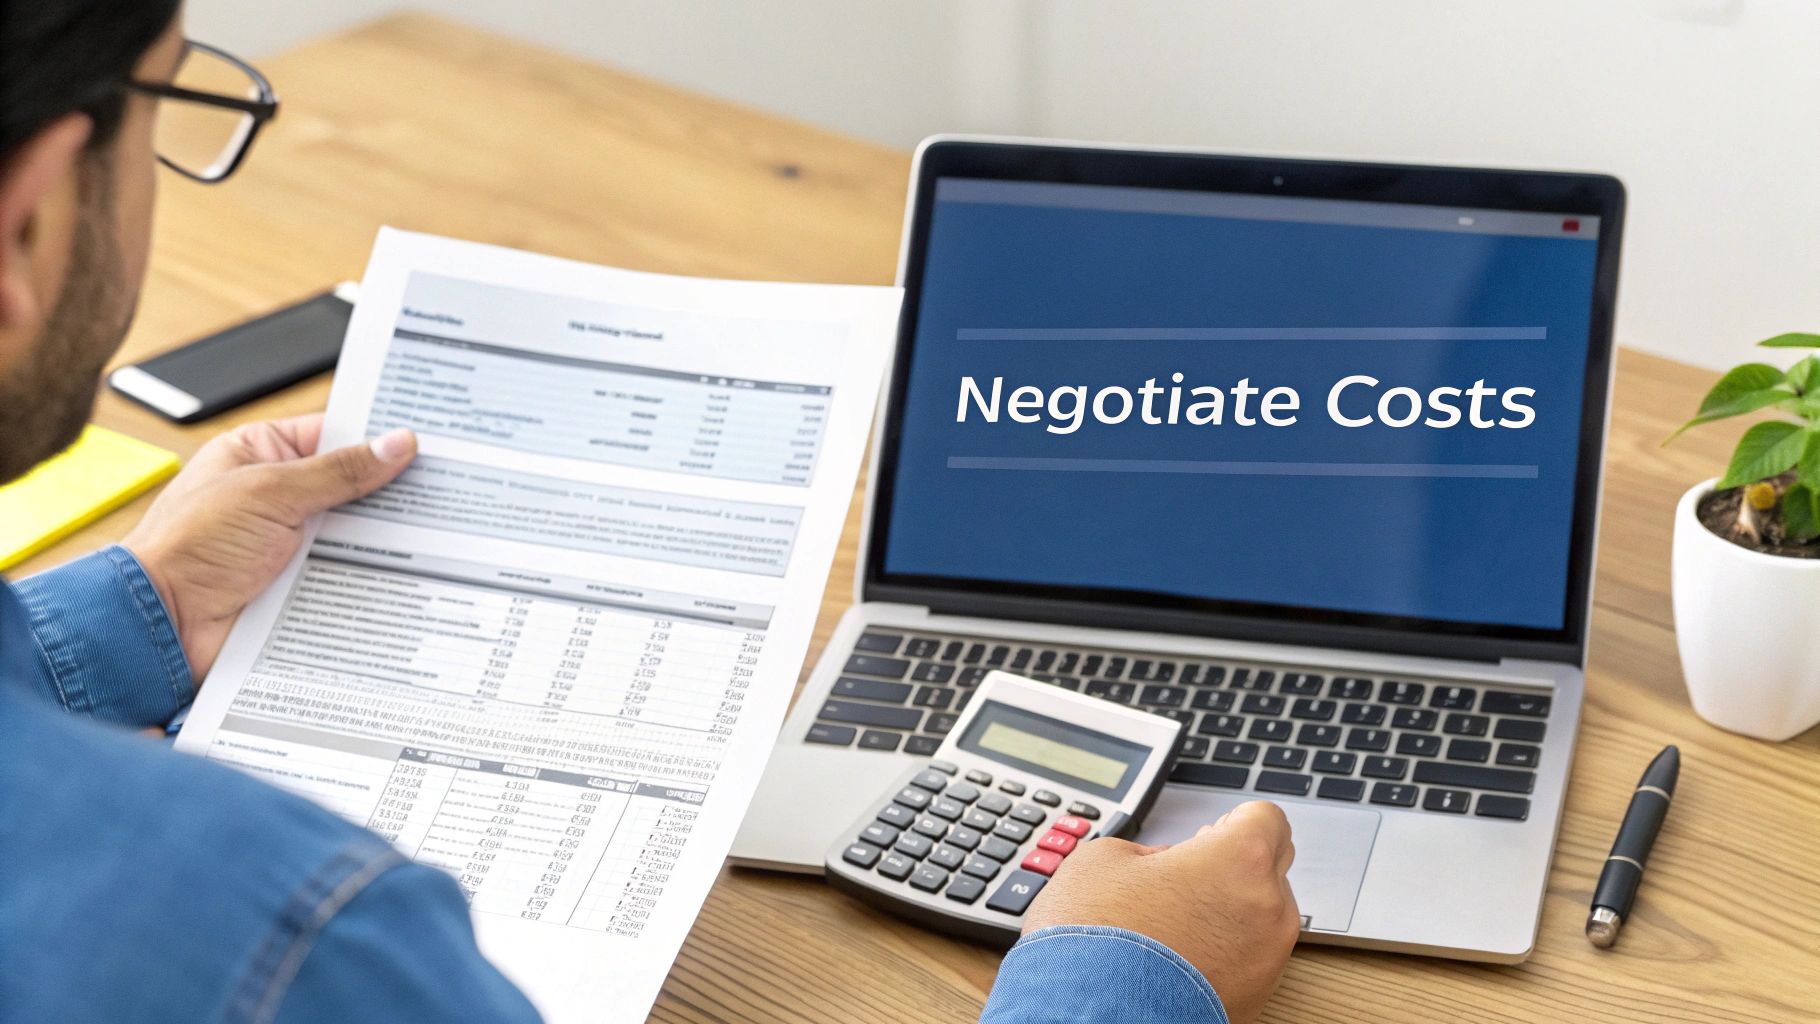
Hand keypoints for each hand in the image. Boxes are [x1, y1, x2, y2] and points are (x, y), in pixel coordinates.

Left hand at [123, 415, 415, 679]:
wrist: (160, 623)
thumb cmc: (188, 547)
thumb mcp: (270, 492)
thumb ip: (339, 470)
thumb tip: (396, 444)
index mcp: (260, 453)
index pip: (333, 433)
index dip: (378, 436)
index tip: (426, 439)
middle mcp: (277, 494)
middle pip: (351, 485)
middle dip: (391, 490)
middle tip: (443, 488)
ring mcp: (289, 541)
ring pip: (354, 532)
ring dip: (383, 536)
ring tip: (435, 529)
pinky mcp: (298, 582)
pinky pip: (346, 572)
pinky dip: (371, 573)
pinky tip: (407, 571)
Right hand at [1021, 801, 1298, 1023]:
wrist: (1095, 1013)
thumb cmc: (1099, 940)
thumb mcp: (1107, 859)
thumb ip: (1154, 850)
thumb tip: (1166, 866)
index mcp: (1239, 858)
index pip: (1267, 817)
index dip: (1234, 821)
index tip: (1214, 833)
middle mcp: (1267, 906)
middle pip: (1274, 862)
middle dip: (1238, 861)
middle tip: (1194, 873)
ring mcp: (1269, 956)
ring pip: (1268, 912)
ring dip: (1237, 907)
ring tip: (1184, 920)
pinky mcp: (1260, 996)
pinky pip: (1256, 955)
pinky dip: (1232, 949)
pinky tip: (1188, 954)